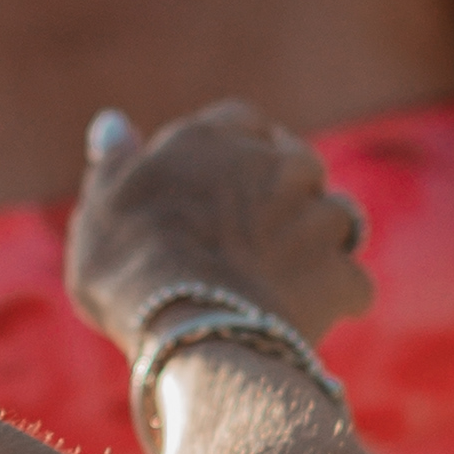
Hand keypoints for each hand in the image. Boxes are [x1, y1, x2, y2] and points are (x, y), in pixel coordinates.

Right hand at [65, 103, 369, 367]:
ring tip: (281, 278)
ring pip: (335, 217)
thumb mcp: (102, 208)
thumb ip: (115, 163)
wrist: (190, 332)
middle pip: (297, 165)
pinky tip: (306, 316)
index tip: (223, 184)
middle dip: (283, 194)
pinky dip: (334, 297)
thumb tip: (114, 123)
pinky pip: (350, 282)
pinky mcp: (342, 272)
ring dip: (317, 241)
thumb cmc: (131, 270)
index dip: (236, 152)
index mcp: (215, 138)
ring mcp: (318, 216)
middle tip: (251, 237)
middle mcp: (277, 163)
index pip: (242, 122)